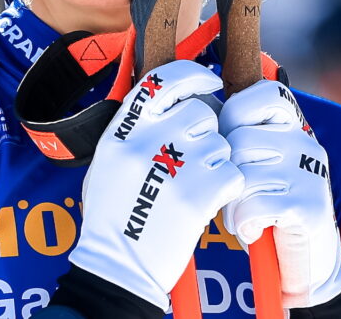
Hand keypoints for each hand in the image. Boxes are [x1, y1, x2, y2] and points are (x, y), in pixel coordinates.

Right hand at [68, 60, 244, 310]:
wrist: (117, 265)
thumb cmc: (113, 214)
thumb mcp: (108, 160)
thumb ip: (136, 128)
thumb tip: (175, 102)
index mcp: (121, 130)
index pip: (162, 79)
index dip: (193, 75)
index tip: (210, 83)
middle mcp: (145, 141)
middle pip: (201, 113)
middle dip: (206, 133)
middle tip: (194, 159)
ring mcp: (172, 167)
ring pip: (220, 144)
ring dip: (217, 163)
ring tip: (194, 186)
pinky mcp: (196, 195)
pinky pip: (232, 174)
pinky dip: (227, 188)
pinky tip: (208, 202)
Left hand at [219, 80, 340, 308]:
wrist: (307, 259)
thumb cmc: (268, 203)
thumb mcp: (257, 162)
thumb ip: (240, 136)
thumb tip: (200, 116)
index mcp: (293, 126)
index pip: (264, 94)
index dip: (235, 116)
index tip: (230, 145)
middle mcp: (305, 143)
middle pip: (240, 140)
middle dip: (226, 171)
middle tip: (233, 194)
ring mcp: (310, 174)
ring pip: (244, 174)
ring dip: (233, 202)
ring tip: (243, 214)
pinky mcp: (309, 206)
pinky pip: (253, 204)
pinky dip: (244, 222)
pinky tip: (253, 230)